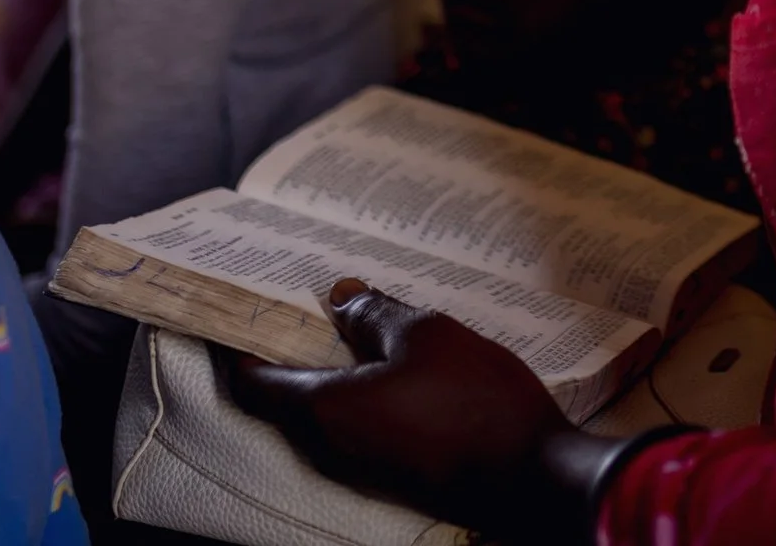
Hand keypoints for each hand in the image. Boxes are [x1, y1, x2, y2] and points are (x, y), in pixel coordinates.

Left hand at [228, 277, 579, 536]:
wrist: (532, 479)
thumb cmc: (476, 403)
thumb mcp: (427, 335)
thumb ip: (375, 314)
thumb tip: (341, 297)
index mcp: (324, 409)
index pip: (252, 380)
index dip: (243, 341)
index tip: (248, 307)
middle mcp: (329, 445)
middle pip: (284, 395)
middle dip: (293, 348)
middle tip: (312, 303)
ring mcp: (360, 465)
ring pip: (323, 411)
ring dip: (333, 370)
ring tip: (361, 323)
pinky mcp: (391, 473)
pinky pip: (355, 426)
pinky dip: (360, 393)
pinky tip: (395, 364)